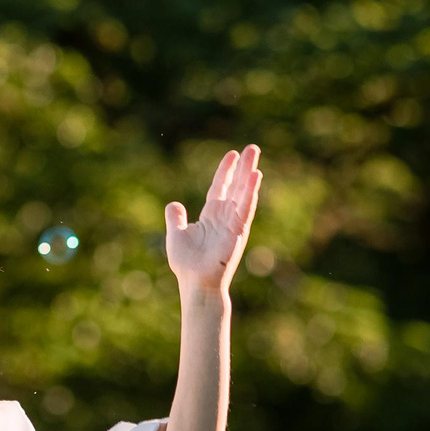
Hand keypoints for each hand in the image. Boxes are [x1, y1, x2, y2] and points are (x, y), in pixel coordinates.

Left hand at [165, 145, 263, 297]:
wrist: (195, 282)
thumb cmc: (187, 263)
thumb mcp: (176, 234)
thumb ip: (176, 218)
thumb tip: (174, 204)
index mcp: (211, 215)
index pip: (220, 187)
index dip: (226, 171)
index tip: (232, 154)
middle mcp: (225, 216)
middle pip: (236, 186)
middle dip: (244, 167)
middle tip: (253, 147)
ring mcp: (233, 223)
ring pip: (243, 193)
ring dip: (249, 174)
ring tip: (255, 156)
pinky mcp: (238, 231)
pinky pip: (245, 208)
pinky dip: (250, 193)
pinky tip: (255, 177)